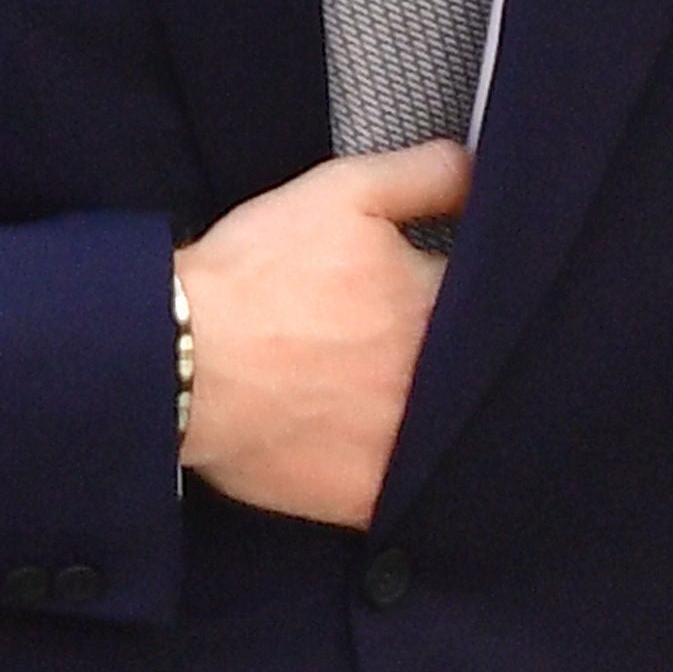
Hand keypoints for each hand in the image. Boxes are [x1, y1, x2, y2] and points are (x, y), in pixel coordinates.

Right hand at [171, 140, 468, 526]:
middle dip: (462, 353)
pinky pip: (412, 494)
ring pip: (453, 431)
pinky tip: (382, 450)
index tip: (449, 288)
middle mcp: (437, 381)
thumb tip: (488, 172)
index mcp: (440, 305)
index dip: (480, 289)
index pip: (497, 296)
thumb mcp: (347, 191)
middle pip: (481, 368)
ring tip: (390, 391)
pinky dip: (408, 475)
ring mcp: (405, 448)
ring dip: (441, 411)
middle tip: (410, 341)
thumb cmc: (256, 275)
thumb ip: (431, 175)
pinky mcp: (368, 499)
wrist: (175, 360)